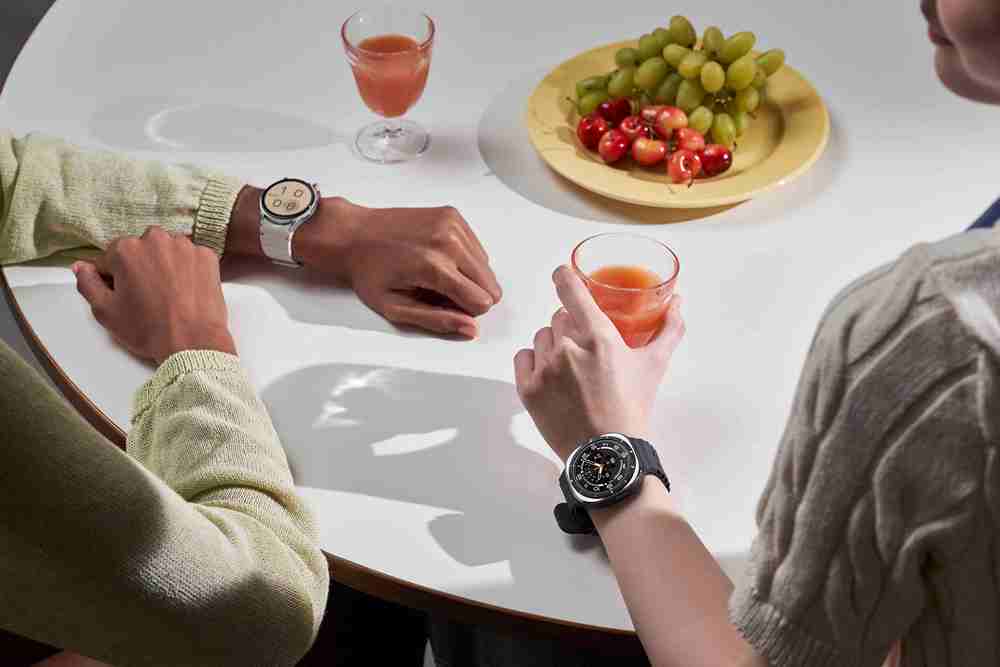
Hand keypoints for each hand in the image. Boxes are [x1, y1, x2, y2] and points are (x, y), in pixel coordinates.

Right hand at [72, 227, 236, 363]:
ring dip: (165, 265)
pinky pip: (191, 257)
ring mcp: (185, 246)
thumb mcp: (105, 311)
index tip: (125, 295)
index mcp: (126, 249)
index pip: (111, 258)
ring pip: (167, 250)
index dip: (115, 277)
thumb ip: (88, 283)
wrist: (193, 342)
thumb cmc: (147, 329)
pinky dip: (188, 269)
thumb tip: (81, 266)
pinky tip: (187, 290)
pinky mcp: (207, 256)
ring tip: (169, 293)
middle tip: (148, 295)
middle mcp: (156, 239)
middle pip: (141, 249)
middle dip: (141, 267)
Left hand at [225, 188, 501, 338]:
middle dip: (470, 295)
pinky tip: (438, 257)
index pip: (481, 302)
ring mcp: (452, 225)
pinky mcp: (452, 215)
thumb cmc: (368, 272)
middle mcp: (448, 242)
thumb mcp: (395, 308)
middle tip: (437, 292)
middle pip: (490, 285)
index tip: (441, 306)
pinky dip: (464, 258)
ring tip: (435, 273)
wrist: (353, 234)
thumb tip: (471, 329)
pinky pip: (477, 248)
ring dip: (467, 276)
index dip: (464, 312)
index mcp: (434, 267)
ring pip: (486, 267)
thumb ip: (436, 320)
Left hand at [513, 265, 684, 461]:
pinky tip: (550, 376)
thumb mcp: (654, 365)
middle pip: (559, 317)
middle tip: (584, 348)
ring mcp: (545, 369)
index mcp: (599, 337)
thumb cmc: (632, 408)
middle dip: (571, 326)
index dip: (564, 277)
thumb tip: (677, 303)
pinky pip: (523, 358)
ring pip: (541, 337)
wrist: (607, 453)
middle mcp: (568, 348)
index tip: (563, 274)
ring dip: (553, 345)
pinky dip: (534, 363)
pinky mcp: (528, 389)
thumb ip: (668, 329)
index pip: (571, 290)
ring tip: (570, 368)